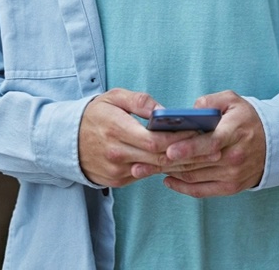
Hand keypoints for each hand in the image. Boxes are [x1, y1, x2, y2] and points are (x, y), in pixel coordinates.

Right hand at [78, 89, 206, 187]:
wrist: (65, 140)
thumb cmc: (94, 114)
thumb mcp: (114, 97)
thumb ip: (140, 101)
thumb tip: (163, 111)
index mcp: (116, 129)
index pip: (155, 140)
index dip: (179, 138)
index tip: (199, 133)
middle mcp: (116, 153)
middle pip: (160, 158)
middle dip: (189, 154)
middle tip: (213, 149)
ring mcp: (116, 170)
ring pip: (156, 170)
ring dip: (181, 165)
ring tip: (205, 157)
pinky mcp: (117, 181)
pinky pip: (145, 175)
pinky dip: (164, 170)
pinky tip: (182, 163)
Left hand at [157, 91, 266, 197]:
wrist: (274, 144)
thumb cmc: (247, 119)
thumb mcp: (233, 101)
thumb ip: (211, 101)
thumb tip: (190, 110)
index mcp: (235, 132)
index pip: (210, 142)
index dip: (188, 148)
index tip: (169, 150)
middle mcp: (234, 156)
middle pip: (196, 161)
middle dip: (167, 162)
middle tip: (142, 160)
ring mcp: (232, 174)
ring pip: (194, 176)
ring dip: (169, 173)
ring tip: (146, 168)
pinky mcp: (230, 187)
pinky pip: (201, 190)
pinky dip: (182, 187)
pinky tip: (167, 179)